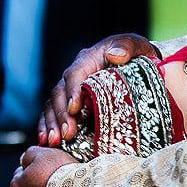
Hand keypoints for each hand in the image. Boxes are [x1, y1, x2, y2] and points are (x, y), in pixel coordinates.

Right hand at [38, 34, 156, 145]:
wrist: (139, 62)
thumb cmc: (137, 53)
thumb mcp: (136, 45)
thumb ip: (127, 46)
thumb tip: (115, 55)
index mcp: (89, 59)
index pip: (75, 74)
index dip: (73, 91)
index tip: (75, 108)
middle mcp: (76, 74)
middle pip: (60, 93)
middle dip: (61, 114)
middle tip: (67, 133)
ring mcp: (72, 89)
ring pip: (54, 105)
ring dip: (52, 124)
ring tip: (54, 141)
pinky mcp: (73, 102)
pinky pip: (54, 113)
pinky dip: (48, 126)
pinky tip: (47, 140)